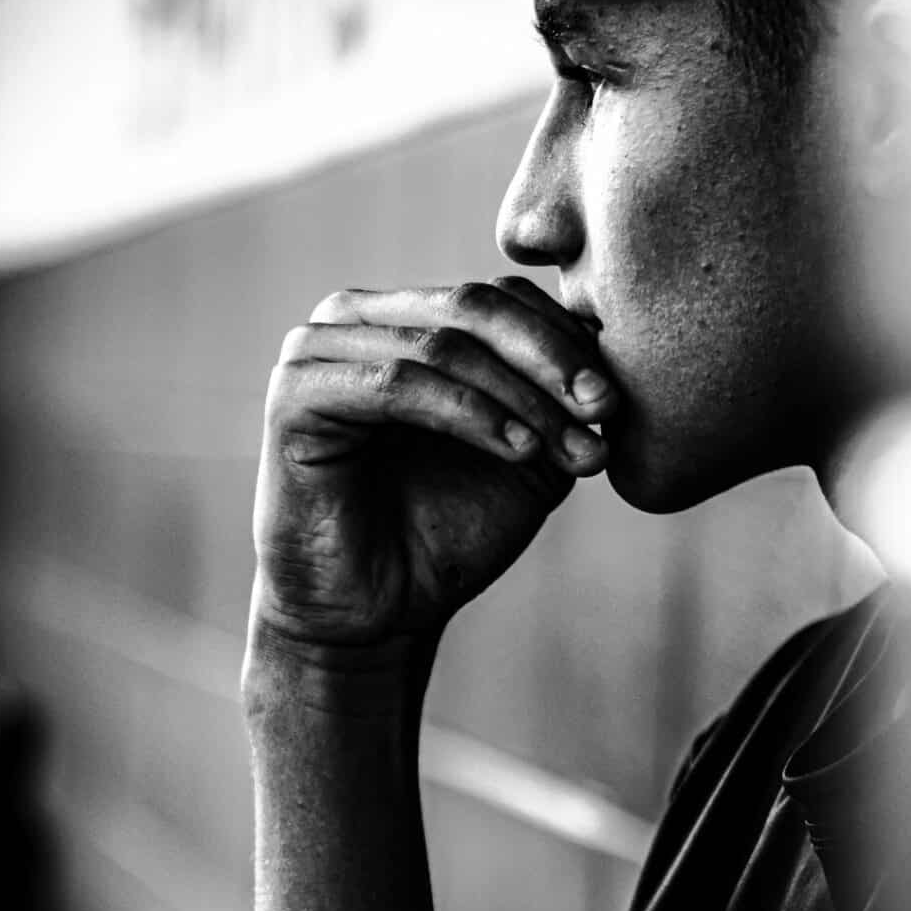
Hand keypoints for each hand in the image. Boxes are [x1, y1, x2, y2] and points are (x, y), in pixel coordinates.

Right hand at [249, 276, 615, 652]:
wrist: (375, 613)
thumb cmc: (444, 531)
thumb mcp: (525, 453)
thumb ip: (558, 397)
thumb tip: (611, 349)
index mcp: (404, 317)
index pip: (498, 297)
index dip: (564, 341)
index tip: (615, 403)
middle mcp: (355, 318)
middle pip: (473, 307)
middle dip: (550, 360)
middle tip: (603, 410)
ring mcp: (317, 348)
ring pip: (444, 346)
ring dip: (520, 397)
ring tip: (567, 450)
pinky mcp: (294, 392)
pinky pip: (398, 384)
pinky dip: (469, 414)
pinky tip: (518, 450)